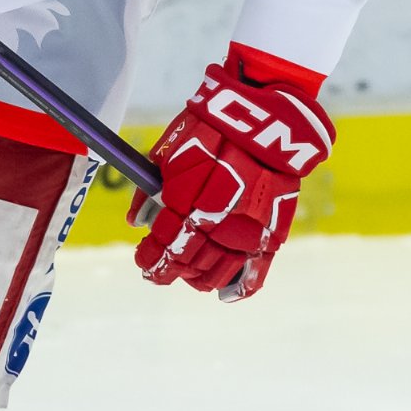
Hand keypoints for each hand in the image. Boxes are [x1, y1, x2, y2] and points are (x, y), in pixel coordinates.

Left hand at [128, 50, 333, 301]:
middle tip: (161, 271)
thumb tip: (137, 222)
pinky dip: (239, 287)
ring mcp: (246, 229)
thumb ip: (152, 191)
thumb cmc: (211, 128)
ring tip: (189, 276)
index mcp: (186, 202)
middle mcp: (215, 222)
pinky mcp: (273, 231)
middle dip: (169, 270)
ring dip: (197, 279)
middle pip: (187, 263)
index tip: (142, 262)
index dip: (149, 260)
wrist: (266, 116)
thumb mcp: (171, 151)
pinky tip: (224, 294)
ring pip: (217, 271)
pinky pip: (256, 270)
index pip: (161, 247)